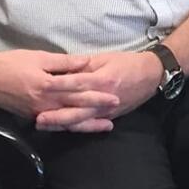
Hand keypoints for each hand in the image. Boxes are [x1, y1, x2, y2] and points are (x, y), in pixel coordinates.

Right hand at [0, 49, 120, 130]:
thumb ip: (63, 62)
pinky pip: (58, 124)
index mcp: (46, 84)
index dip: (96, 89)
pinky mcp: (34, 118)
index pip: (76, 87)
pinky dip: (72, 126)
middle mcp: (44, 103)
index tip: (114, 89)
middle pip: (76, 106)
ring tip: (107, 125)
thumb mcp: (38, 56)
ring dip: (89, 123)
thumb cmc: (11, 63)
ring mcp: (39, 113)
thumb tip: (86, 62)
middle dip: (98, 107)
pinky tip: (83, 127)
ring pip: (69, 120)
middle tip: (117, 106)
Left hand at [35, 51, 161, 130]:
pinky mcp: (110, 116)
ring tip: (45, 126)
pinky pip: (90, 124)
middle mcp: (104, 98)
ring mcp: (107, 110)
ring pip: (81, 120)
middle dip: (56, 115)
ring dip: (62, 124)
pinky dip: (76, 128)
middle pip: (76, 109)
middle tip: (37, 118)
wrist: (151, 74)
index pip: (76, 84)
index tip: (41, 89)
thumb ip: (84, 65)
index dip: (58, 87)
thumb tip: (64, 70)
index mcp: (102, 79)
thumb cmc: (127, 62)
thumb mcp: (105, 58)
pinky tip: (62, 130)